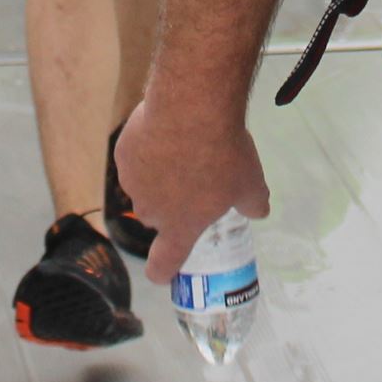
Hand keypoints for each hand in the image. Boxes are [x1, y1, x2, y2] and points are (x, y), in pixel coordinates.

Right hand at [116, 95, 270, 285]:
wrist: (191, 110)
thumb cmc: (224, 154)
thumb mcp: (250, 183)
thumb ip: (253, 203)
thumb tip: (259, 211)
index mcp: (180, 226)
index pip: (164, 262)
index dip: (162, 270)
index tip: (161, 272)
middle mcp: (151, 211)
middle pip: (158, 214)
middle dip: (172, 200)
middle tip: (196, 174)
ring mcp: (132, 182)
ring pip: (145, 182)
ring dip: (159, 171)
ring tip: (184, 143)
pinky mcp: (122, 153)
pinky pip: (136, 154)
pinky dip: (148, 145)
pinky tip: (167, 127)